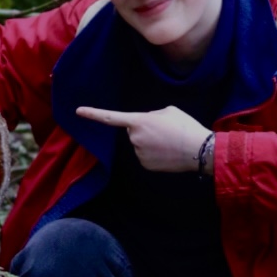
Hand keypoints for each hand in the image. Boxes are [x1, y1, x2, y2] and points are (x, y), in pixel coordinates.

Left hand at [76, 104, 211, 172]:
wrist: (199, 150)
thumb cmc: (185, 127)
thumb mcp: (168, 111)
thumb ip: (151, 115)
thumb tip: (147, 123)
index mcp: (138, 121)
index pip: (111, 117)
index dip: (93, 113)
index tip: (78, 111)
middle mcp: (134, 138)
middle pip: (133, 131)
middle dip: (144, 129)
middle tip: (165, 130)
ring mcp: (139, 153)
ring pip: (140, 144)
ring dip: (151, 142)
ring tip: (169, 141)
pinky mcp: (145, 165)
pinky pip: (145, 156)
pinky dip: (154, 154)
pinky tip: (168, 152)